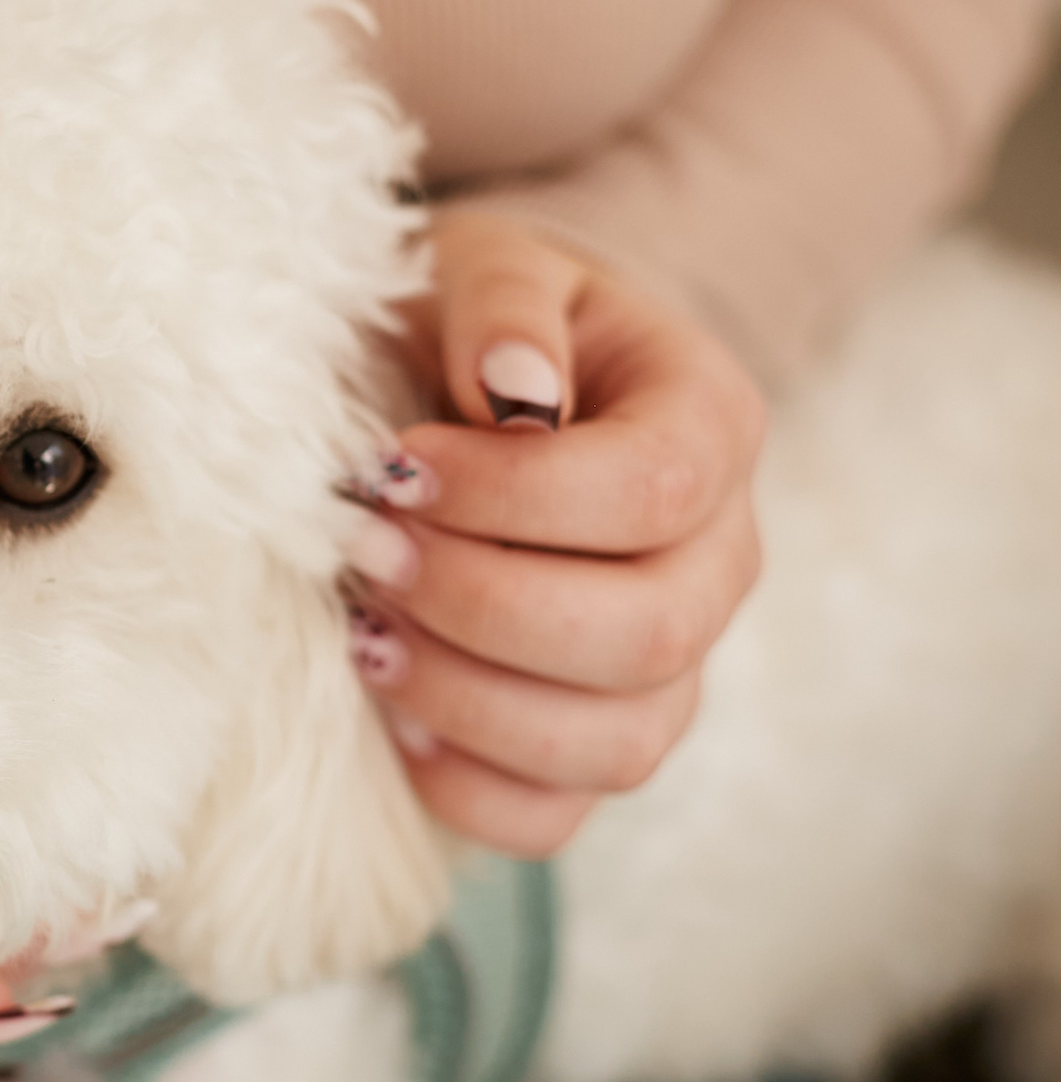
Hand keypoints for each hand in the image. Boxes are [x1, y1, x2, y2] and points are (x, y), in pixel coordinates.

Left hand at [348, 212, 766, 856]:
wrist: (478, 391)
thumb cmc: (481, 327)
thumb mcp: (484, 266)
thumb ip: (503, 306)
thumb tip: (516, 390)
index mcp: (709, 428)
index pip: (651, 489)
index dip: (513, 495)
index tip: (391, 467)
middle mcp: (717, 561)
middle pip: (644, 631)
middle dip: (480, 602)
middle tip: (365, 556)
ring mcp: (669, 666)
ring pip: (614, 742)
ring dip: (468, 699)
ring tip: (363, 638)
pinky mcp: (594, 739)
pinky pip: (557, 815)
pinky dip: (470, 788)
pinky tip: (394, 723)